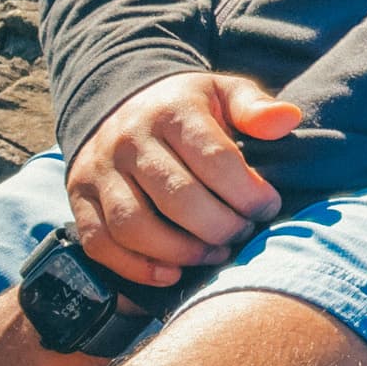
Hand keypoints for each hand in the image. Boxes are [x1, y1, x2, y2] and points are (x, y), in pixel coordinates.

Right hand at [67, 71, 299, 285]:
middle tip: (243, 234)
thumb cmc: (187, 107)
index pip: (214, 159)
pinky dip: (135, 267)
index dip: (247, 192)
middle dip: (219, 226)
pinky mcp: (78, 198)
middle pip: (176, 197)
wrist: (122, 102)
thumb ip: (255, 106)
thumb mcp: (223, 92)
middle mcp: (130, 139)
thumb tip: (288, 120)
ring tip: (215, 254)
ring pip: (134, 225)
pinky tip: (172, 273)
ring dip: (180, 251)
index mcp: (172, 111)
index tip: (268, 207)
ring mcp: (99, 170)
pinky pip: (100, 242)